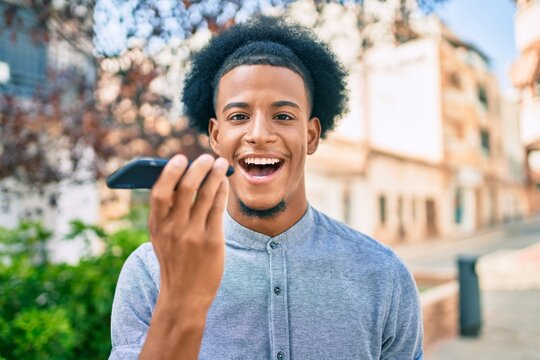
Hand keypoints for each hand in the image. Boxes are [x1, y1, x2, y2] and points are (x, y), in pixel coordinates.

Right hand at [148, 153, 228, 309]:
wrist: (184, 296)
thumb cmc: (175, 261)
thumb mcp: (162, 238)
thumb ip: (168, 213)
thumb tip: (183, 178)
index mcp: (157, 226)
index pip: (160, 193)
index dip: (170, 173)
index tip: (180, 158)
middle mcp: (173, 229)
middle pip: (185, 189)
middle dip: (197, 169)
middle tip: (206, 157)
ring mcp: (193, 235)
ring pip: (205, 196)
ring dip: (215, 175)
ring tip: (222, 164)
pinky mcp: (211, 242)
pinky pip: (218, 209)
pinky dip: (221, 192)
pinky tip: (225, 183)